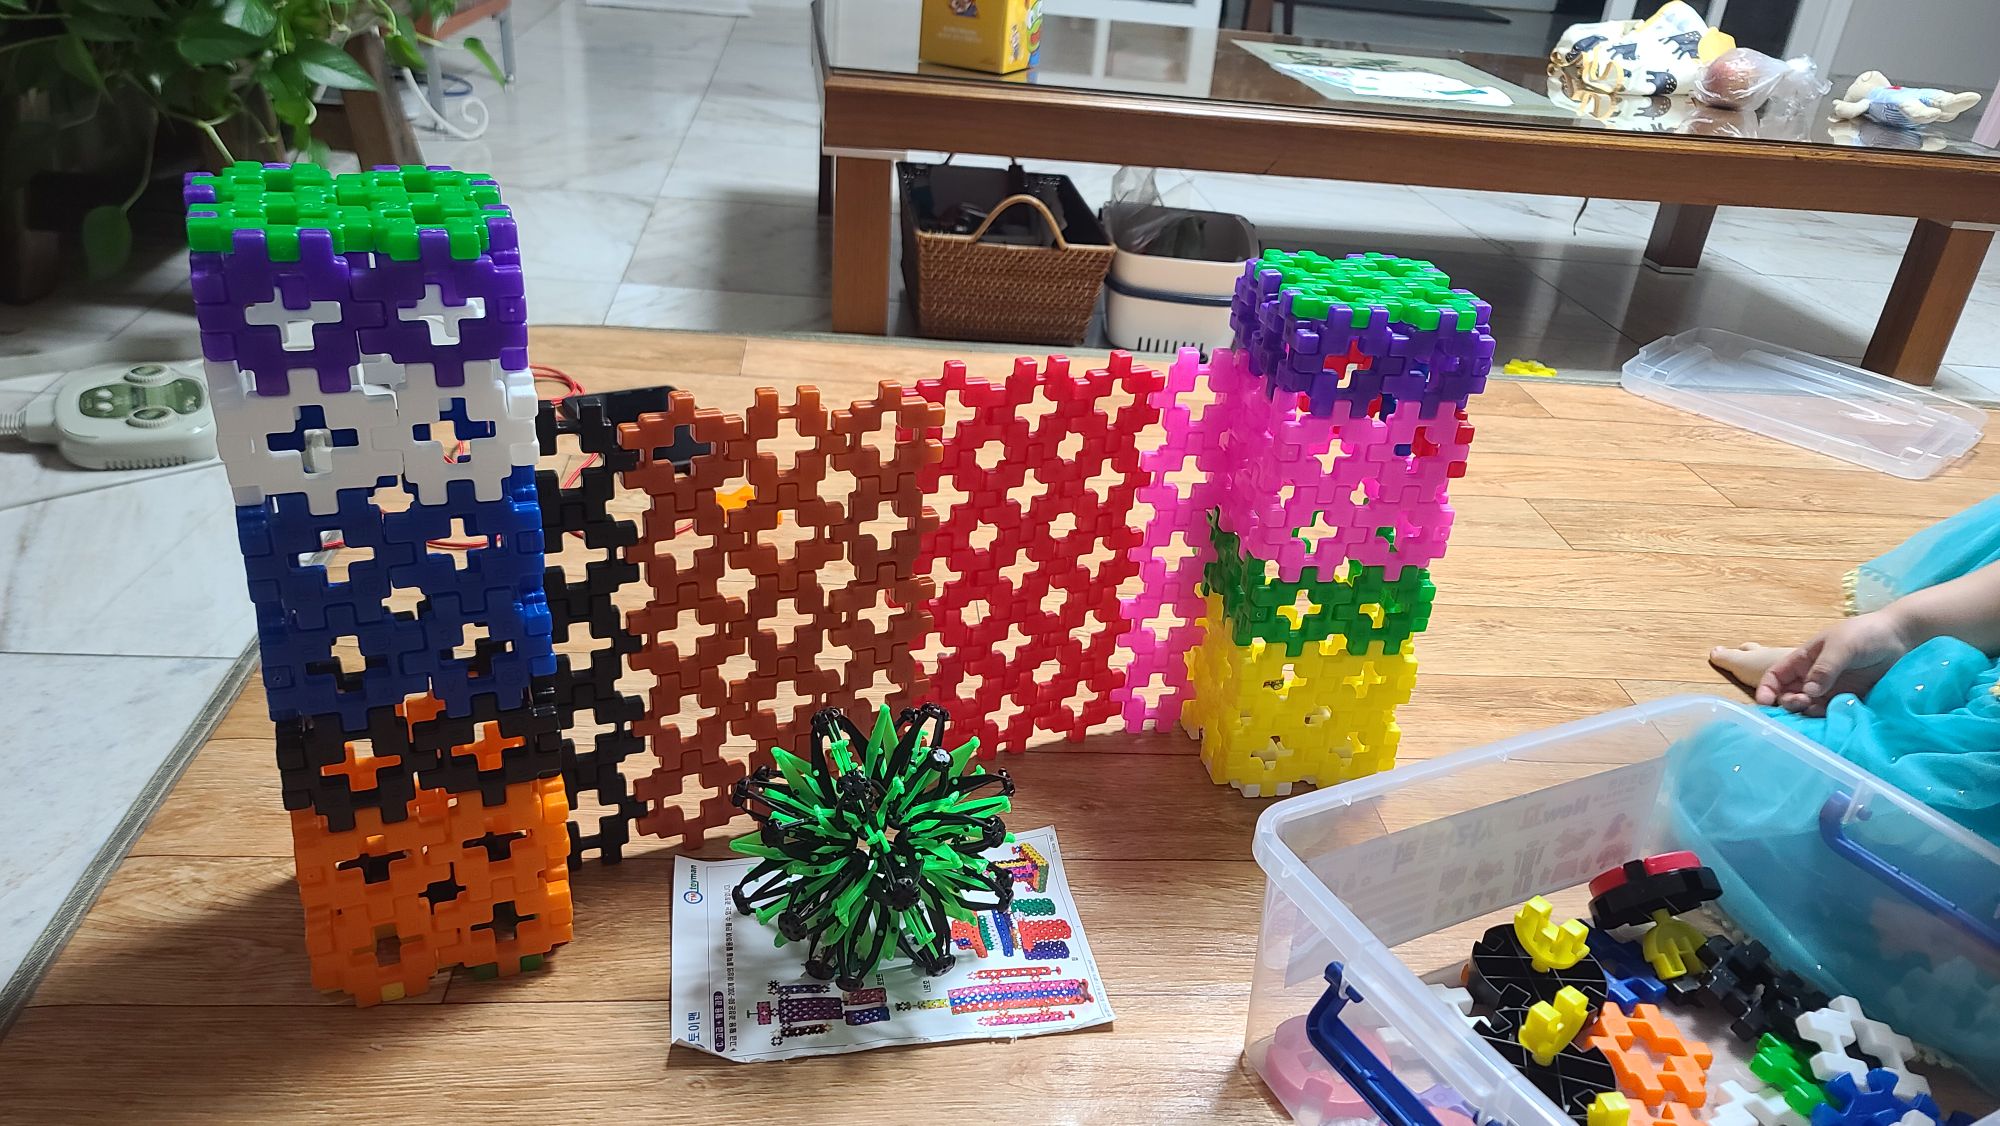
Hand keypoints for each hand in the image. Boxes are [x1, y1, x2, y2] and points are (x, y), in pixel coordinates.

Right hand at [1757, 611, 1913, 715]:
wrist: (1900, 638)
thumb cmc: (1865, 634)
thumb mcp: (1841, 646)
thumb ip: (1824, 669)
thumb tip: (1808, 693)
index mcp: (1804, 659)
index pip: (1776, 676)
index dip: (1767, 689)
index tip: (1766, 703)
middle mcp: (1813, 676)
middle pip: (1789, 695)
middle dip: (1789, 702)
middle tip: (1803, 703)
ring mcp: (1830, 689)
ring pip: (1808, 707)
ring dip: (1807, 712)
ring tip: (1817, 709)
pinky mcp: (1847, 699)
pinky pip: (1830, 712)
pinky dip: (1826, 717)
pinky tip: (1831, 715)